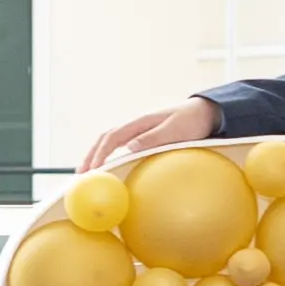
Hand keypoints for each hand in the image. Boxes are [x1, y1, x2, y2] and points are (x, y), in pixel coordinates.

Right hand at [84, 97, 220, 170]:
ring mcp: (137, 129)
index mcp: (140, 122)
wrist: (204, 111)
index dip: (100, 154)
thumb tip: (129, 146)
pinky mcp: (142, 135)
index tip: (93, 170)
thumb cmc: (191, 121)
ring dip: (96, 154)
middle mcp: (135, 124)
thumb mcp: (175, 130)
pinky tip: (105, 164)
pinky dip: (106, 153)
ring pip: (109, 140)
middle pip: (104, 138)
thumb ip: (153, 138)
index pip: (112, 137)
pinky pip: (118, 143)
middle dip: (90, 155)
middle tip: (80, 174)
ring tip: (86, 171)